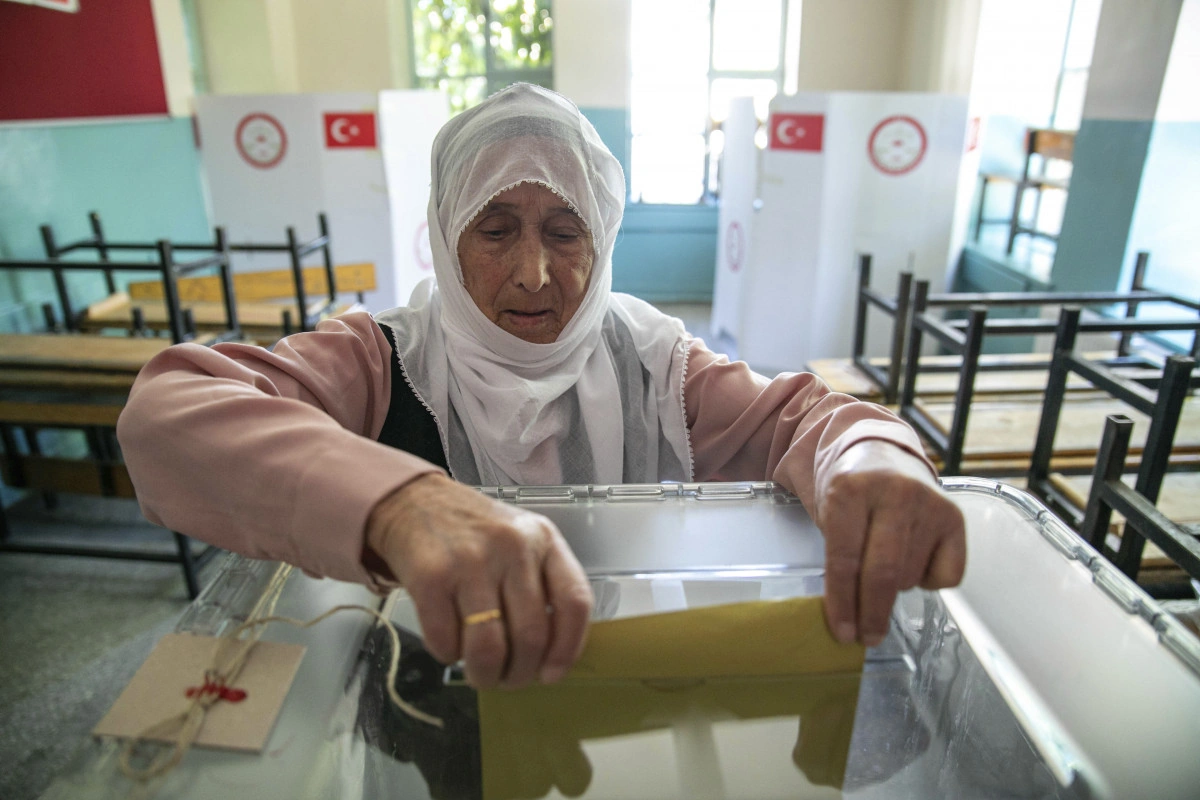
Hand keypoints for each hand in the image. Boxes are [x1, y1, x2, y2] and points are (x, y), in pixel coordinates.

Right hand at [366, 473, 593, 688]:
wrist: (414, 502)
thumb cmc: (474, 531)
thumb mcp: (520, 542)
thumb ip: (541, 585)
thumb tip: (550, 655)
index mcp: (543, 540)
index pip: (574, 602)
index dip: (567, 649)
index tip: (554, 674)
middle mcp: (512, 548)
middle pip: (531, 635)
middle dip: (519, 673)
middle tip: (508, 679)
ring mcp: (470, 562)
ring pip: (489, 647)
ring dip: (485, 674)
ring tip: (481, 674)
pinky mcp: (431, 577)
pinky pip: (446, 641)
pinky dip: (448, 655)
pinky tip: (449, 643)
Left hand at [809, 441, 964, 646]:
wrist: (880, 450)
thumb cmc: (850, 491)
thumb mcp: (829, 512)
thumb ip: (837, 556)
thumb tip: (846, 619)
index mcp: (850, 489)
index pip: (845, 558)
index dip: (842, 602)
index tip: (843, 632)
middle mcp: (895, 493)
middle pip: (884, 573)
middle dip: (872, 614)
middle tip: (866, 636)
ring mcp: (930, 503)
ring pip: (912, 577)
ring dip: (895, 589)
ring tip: (883, 568)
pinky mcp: (955, 515)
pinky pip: (945, 576)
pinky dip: (928, 581)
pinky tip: (915, 558)